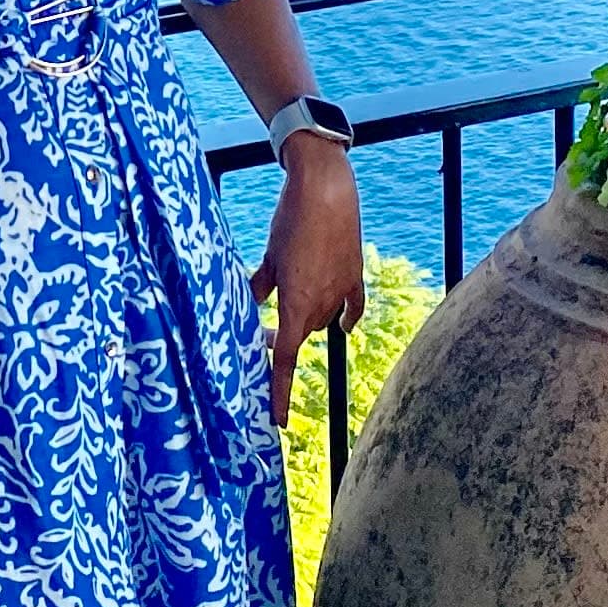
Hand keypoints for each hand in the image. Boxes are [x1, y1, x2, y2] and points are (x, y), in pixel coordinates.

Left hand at [250, 130, 365, 428]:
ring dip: (306, 317)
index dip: (279, 391)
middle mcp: (322, 304)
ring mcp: (343, 291)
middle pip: (301, 334)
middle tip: (264, 329)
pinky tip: (343, 325)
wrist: (326, 188)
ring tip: (288, 299)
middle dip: (284, 336)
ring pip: (321, 318)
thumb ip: (260, 287)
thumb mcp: (267, 256)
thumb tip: (252, 306)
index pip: (286, 360)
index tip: (278, 419)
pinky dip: (345, 315)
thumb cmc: (290, 220)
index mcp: (296, 304)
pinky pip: (351, 306)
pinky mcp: (355, 274)